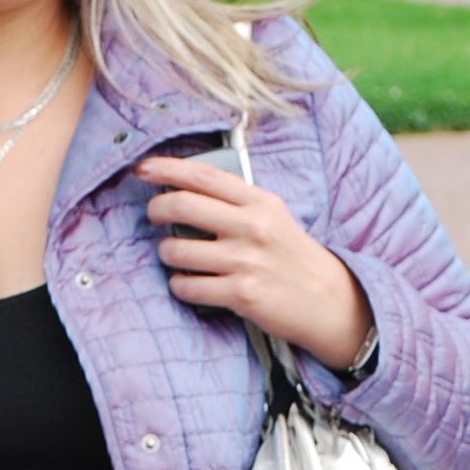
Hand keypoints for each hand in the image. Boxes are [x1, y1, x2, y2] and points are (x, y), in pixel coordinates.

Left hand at [137, 157, 372, 371]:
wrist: (327, 300)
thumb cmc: (292, 257)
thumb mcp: (273, 217)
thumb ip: (236, 202)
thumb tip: (184, 190)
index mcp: (259, 202)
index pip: (204, 175)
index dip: (167, 169)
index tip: (143, 169)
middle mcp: (252, 227)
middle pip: (182, 205)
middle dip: (156, 210)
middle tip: (154, 216)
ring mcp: (246, 261)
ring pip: (176, 250)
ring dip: (167, 253)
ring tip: (177, 256)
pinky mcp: (241, 294)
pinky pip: (187, 287)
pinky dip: (180, 286)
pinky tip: (189, 284)